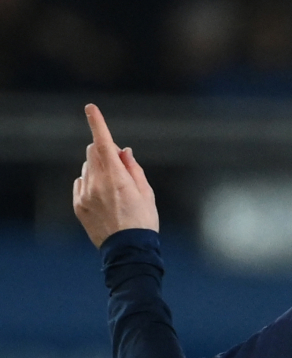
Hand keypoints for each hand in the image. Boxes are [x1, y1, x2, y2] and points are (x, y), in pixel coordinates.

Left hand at [73, 104, 158, 247]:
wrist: (128, 250)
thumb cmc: (143, 221)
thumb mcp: (147, 193)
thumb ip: (133, 168)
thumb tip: (124, 152)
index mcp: (117, 178)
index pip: (104, 143)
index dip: (97, 123)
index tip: (90, 108)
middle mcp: (97, 183)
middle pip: (94, 152)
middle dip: (106, 151)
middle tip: (121, 166)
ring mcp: (85, 194)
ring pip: (87, 168)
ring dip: (99, 169)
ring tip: (115, 190)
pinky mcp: (78, 205)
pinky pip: (81, 183)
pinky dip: (90, 183)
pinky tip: (104, 198)